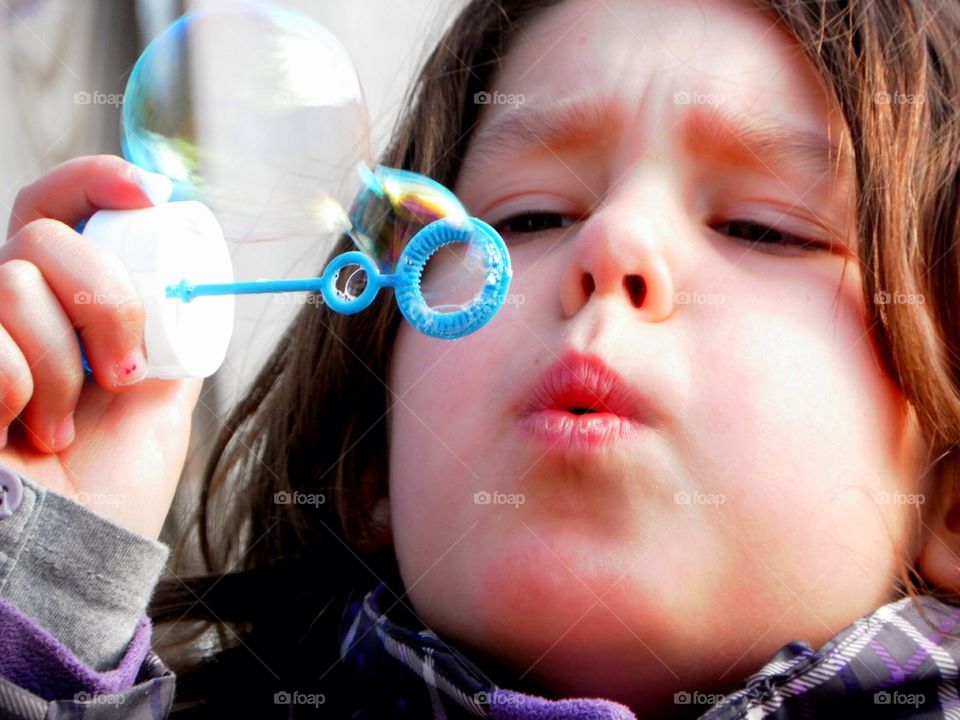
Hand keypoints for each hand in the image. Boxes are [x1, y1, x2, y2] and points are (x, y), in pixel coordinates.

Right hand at [0, 155, 202, 539]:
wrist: (80, 553)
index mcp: (61, 305)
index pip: (56, 211)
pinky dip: (19, 391)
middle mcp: (7, 308)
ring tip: (65, 424)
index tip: (151, 193)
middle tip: (124, 371)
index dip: (94, 182)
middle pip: (40, 234)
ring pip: (13, 281)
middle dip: (105, 300)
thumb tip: (193, 279)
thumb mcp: (163, 395)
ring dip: (63, 365)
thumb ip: (167, 334)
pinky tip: (22, 434)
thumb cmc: (116, 485)